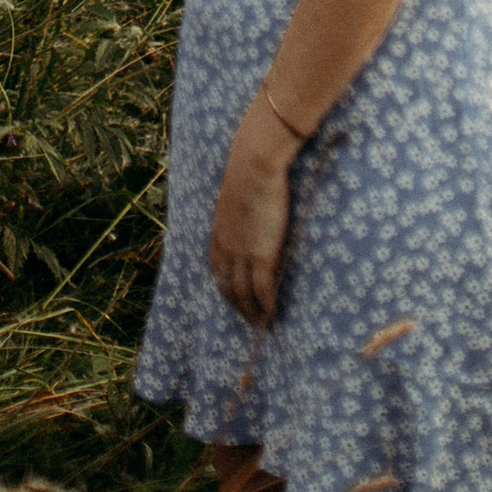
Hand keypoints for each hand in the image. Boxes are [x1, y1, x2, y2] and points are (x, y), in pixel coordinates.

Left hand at [208, 108, 294, 327]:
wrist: (254, 165)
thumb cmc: (247, 174)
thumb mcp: (234, 198)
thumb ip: (238, 215)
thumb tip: (247, 217)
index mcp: (218, 235)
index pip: (218, 272)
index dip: (227, 289)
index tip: (236, 300)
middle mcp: (226, 249)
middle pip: (229, 288)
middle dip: (239, 307)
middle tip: (251, 321)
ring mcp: (243, 253)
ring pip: (245, 294)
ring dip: (253, 312)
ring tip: (263, 325)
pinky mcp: (262, 253)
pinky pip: (263, 289)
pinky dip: (267, 305)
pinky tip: (273, 314)